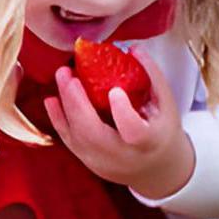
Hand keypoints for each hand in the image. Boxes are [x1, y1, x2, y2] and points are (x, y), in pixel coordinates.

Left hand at [42, 57, 193, 200]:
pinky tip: (52, 99)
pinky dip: (58, 119)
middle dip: (77, 102)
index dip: (122, 112)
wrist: (156, 170)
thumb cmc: (162, 131)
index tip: (114, 90)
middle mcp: (123, 157)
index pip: (133, 132)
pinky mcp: (89, 163)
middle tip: (69, 74)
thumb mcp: (166, 105)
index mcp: (148, 143)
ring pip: (76, 138)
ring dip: (64, 106)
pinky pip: (69, 141)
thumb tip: (132, 48)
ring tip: (62, 76)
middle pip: (93, 134)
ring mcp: (102, 163)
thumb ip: (152, 77)